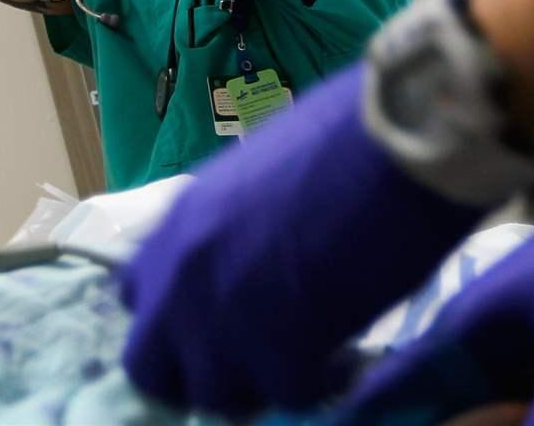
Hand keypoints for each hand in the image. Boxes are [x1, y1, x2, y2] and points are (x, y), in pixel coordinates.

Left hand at [119, 63, 489, 415]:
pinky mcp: (277, 353)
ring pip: (214, 396)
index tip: (218, 315)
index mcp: (175, 226)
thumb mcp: (253, 179)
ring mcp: (221, 321)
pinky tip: (343, 356)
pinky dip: (315, 383)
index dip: (177, 315)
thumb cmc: (342, 136)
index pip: (137, 297)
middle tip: (252, 358)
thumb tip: (242, 264)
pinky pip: (286, 396)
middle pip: (152, 368)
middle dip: (198, 372)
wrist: (397, 143)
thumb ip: (228, 231)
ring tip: (304, 355)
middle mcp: (179, 279)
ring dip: (258, 383)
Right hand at [336, 138, 533, 425]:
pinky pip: (506, 394)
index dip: (360, 415)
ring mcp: (503, 341)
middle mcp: (471, 338)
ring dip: (473, 420)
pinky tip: (522, 419)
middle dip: (416, 418)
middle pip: (430, 402)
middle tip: (371, 424)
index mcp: (463, 330)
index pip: (392, 385)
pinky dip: (506, 415)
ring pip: (469, 401)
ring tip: (472, 421)